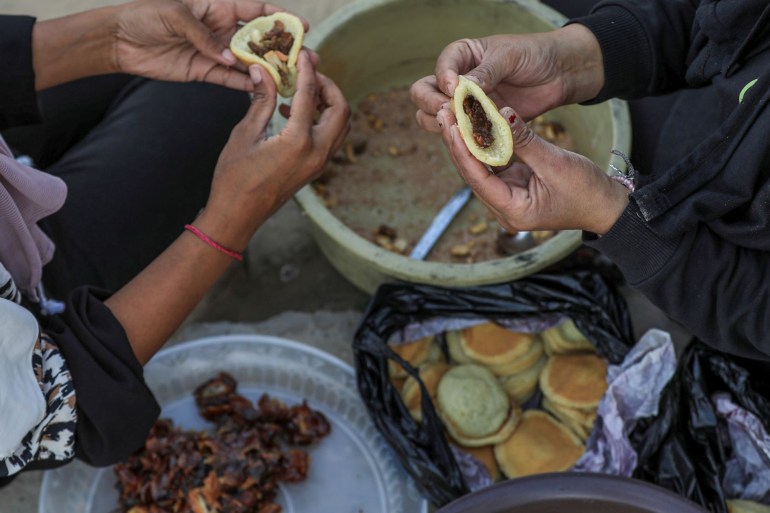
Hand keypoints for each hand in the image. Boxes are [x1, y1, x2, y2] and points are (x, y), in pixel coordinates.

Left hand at [112, 0, 307, 90]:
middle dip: (282, 48)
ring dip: (270, 70)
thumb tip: (230, 57)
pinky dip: (247, 85)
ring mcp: (216, 52)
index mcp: (218, 6)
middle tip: (305, 59)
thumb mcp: (175, 15)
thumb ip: (204, 35)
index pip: (256, 11)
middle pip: (259, 40)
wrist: (120, 41)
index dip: (279, 18)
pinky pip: (231, 80)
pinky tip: (265, 90)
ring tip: (292, 78)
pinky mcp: (206, 72)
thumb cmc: (145, 16)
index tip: (300, 26)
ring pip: (249, 62)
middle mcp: (222, 29)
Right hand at [196, 50, 349, 249]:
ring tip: (301, 90)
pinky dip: (320, 120)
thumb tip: (262, 71)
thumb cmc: (234, 178)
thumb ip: (260, 100)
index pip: (310, 95)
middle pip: (341, 110)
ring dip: (327, 104)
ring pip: (340, 125)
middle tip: (308, 74)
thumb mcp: (245, 134)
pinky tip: (290, 112)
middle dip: (328, 87)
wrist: (237, 216)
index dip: (307, 70)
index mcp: (298, 142)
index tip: (303, 55)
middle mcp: (317, 153)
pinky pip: (329, 138)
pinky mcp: (315, 169)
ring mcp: (319, 164)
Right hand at [411, 24, 603, 132]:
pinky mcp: (478, 124)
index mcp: (462, 56)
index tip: (454, 89)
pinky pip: (462, 134)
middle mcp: (457, 81)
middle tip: (448, 111)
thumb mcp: (509, 58)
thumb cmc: (535, 55)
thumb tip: (459, 89)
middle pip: (424, 94)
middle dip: (432, 103)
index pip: (441, 67)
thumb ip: (485, 73)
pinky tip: (477, 140)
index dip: (443, 79)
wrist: (560, 73)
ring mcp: (466, 104)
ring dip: (443, 123)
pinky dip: (464, 138)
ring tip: (460, 127)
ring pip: (434, 117)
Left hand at [436, 106, 627, 235]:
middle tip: (445, 111)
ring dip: (468, 141)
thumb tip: (501, 114)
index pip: (478, 179)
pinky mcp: (513, 187)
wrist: (607, 206)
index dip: (462, 150)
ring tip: (453, 113)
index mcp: (513, 211)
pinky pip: (492, 164)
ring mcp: (507, 198)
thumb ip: (526, 141)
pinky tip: (473, 122)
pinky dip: (484, 144)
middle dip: (458, 142)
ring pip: (479, 167)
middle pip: (472, 173)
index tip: (450, 124)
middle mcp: (504, 208)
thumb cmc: (586, 190)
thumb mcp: (556, 163)